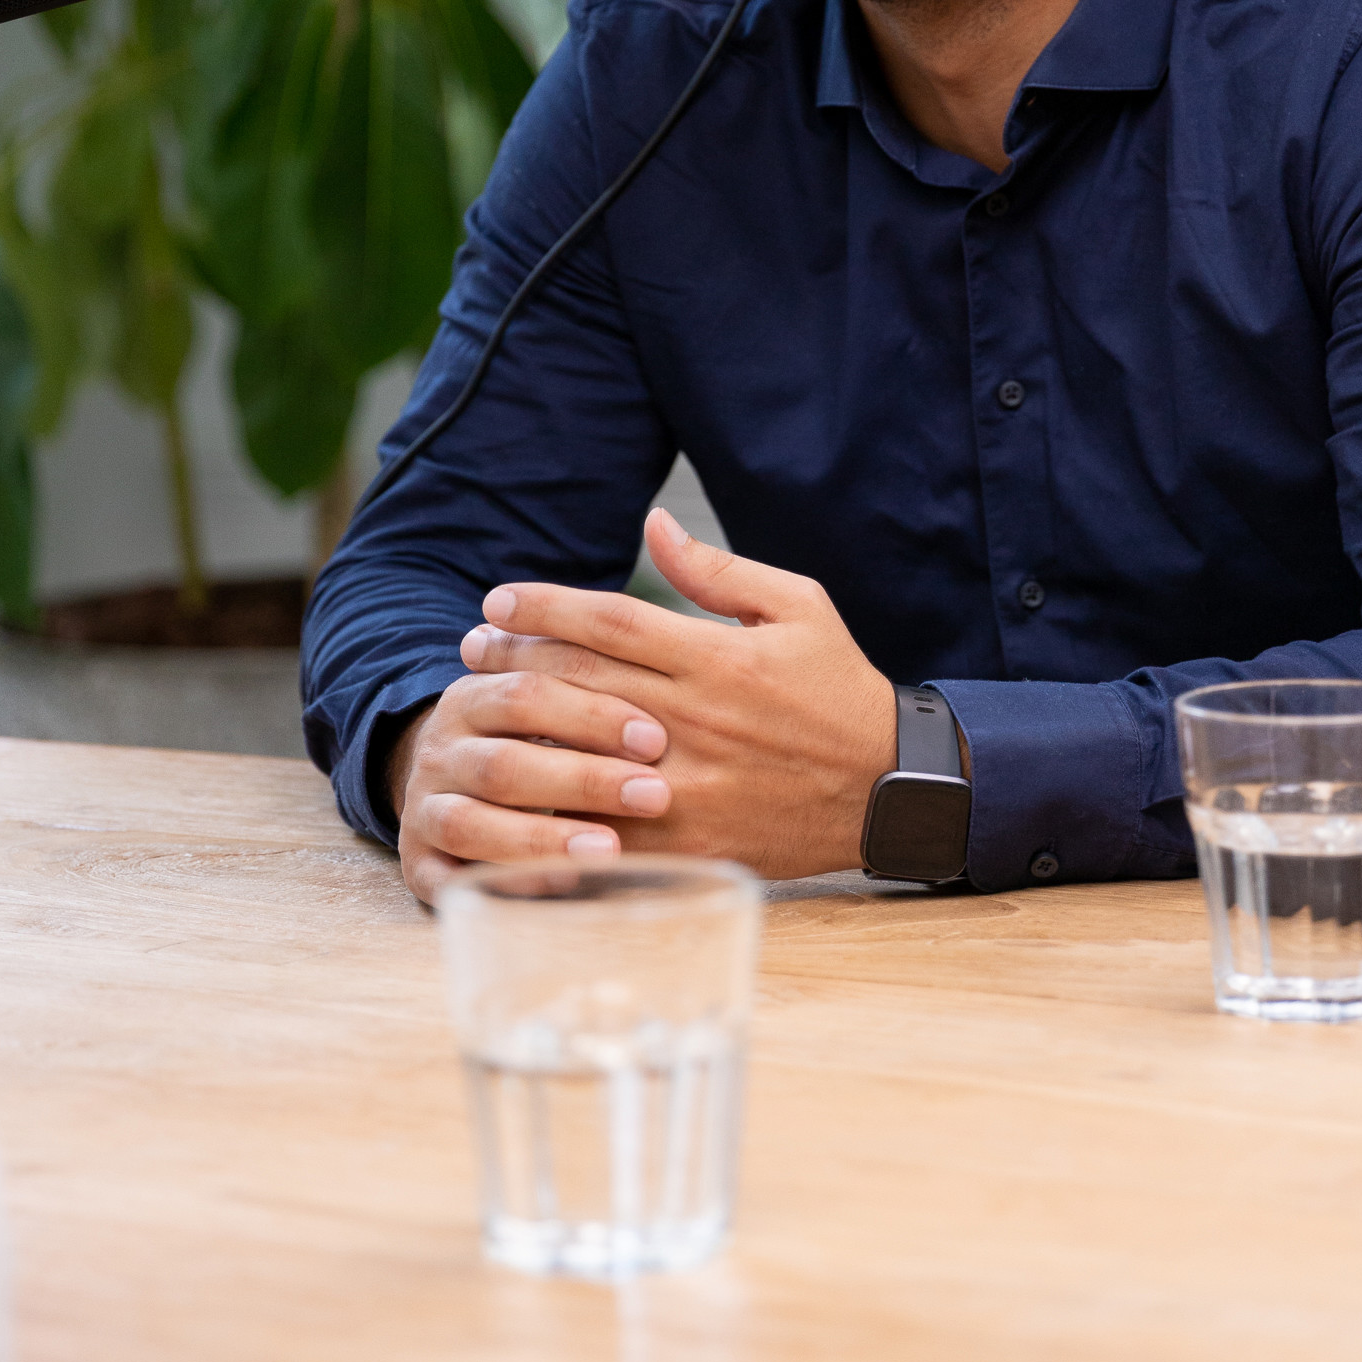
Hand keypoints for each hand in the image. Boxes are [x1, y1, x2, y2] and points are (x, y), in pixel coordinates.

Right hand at [389, 663, 675, 909]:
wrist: (448, 784)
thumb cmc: (526, 740)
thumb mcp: (545, 703)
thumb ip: (591, 688)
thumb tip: (668, 703)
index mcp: (473, 696)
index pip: (527, 692)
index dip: (592, 714)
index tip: (656, 738)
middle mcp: (441, 750)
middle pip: (503, 762)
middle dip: (582, 780)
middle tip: (654, 795)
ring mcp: (423, 808)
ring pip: (470, 822)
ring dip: (542, 838)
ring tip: (611, 849)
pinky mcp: (419, 864)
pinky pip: (448, 881)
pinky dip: (501, 882)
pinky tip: (560, 886)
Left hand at [455, 507, 895, 883]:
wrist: (888, 787)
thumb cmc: (838, 689)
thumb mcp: (797, 608)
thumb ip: (718, 571)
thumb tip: (653, 525)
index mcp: (719, 658)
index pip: (609, 620)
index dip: (543, 606)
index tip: (497, 600)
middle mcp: (697, 719)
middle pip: (580, 680)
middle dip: (514, 658)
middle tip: (473, 647)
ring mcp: (691, 783)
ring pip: (581, 751)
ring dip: (523, 726)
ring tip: (482, 706)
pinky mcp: (693, 836)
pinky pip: (606, 821)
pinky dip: (558, 801)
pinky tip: (520, 785)